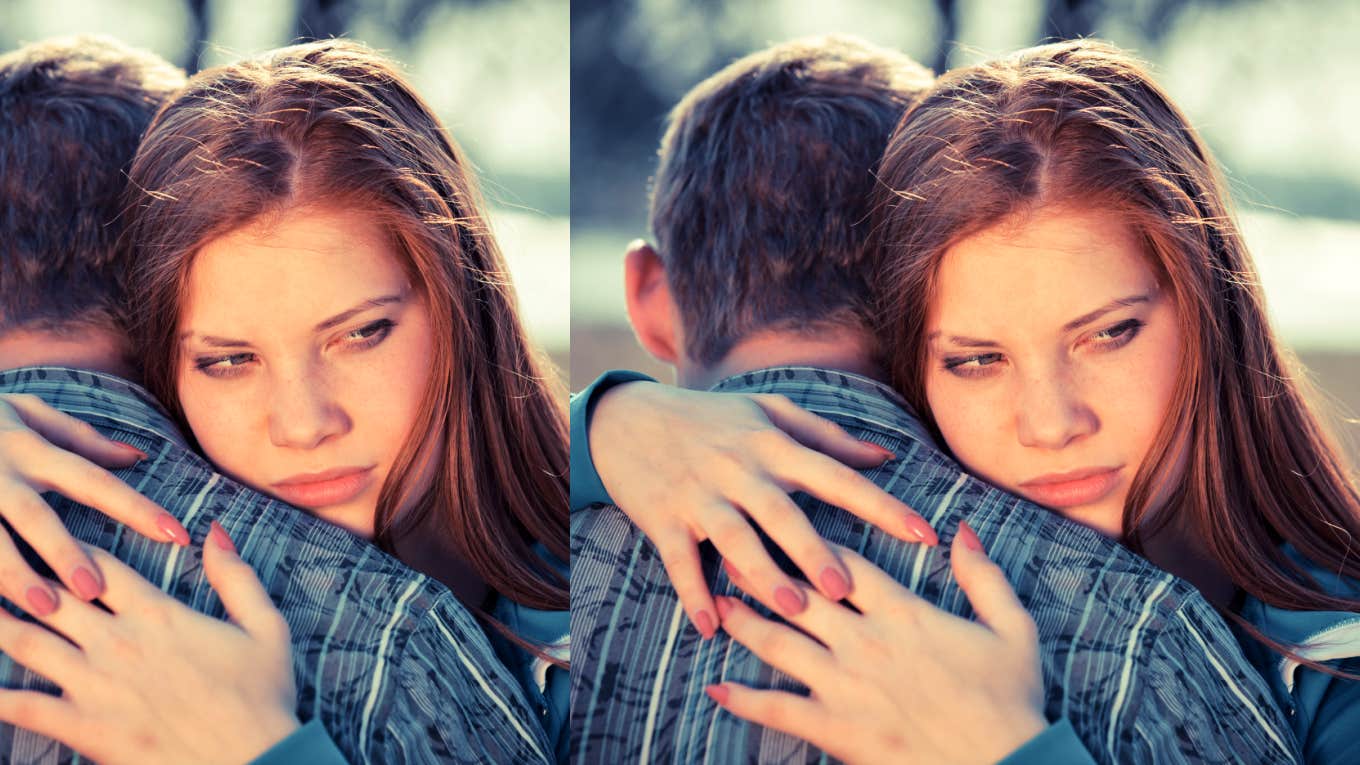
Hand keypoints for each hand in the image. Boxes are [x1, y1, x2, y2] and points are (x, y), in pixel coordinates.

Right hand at [0, 394, 188, 613]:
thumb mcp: (27, 414)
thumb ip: (81, 439)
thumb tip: (139, 456)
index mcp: (31, 448)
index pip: (95, 480)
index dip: (137, 508)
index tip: (178, 534)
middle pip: (34, 515)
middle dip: (63, 552)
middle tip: (95, 590)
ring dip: (14, 575)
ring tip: (44, 608)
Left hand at [0, 522, 300, 764]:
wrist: (255, 759)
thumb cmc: (262, 696)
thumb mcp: (266, 626)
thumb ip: (236, 576)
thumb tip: (213, 531)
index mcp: (159, 614)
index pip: (100, 566)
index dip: (70, 546)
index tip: (48, 536)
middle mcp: (119, 642)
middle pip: (53, 595)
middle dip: (20, 574)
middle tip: (0, 561)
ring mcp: (96, 685)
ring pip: (27, 643)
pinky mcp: (84, 727)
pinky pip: (22, 706)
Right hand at [589, 382, 937, 637]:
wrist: (626, 418)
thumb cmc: (709, 418)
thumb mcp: (767, 412)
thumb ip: (826, 437)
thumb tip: (884, 455)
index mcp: (772, 445)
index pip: (836, 475)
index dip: (881, 505)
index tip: (923, 533)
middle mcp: (739, 469)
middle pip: (783, 512)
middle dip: (815, 550)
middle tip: (846, 589)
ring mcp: (699, 494)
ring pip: (735, 537)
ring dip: (762, 574)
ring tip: (792, 607)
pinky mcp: (662, 517)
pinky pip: (679, 560)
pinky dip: (693, 592)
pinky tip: (710, 626)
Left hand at [709, 526, 1047, 764]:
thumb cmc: (1012, 701)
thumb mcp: (1012, 629)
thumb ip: (983, 576)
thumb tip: (962, 529)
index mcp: (903, 613)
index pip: (847, 564)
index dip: (814, 541)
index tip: (787, 521)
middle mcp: (864, 640)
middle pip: (799, 594)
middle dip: (762, 569)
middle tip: (729, 548)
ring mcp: (844, 684)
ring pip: (778, 642)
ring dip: (743, 621)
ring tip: (718, 604)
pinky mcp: (834, 728)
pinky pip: (777, 709)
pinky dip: (743, 700)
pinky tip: (716, 688)